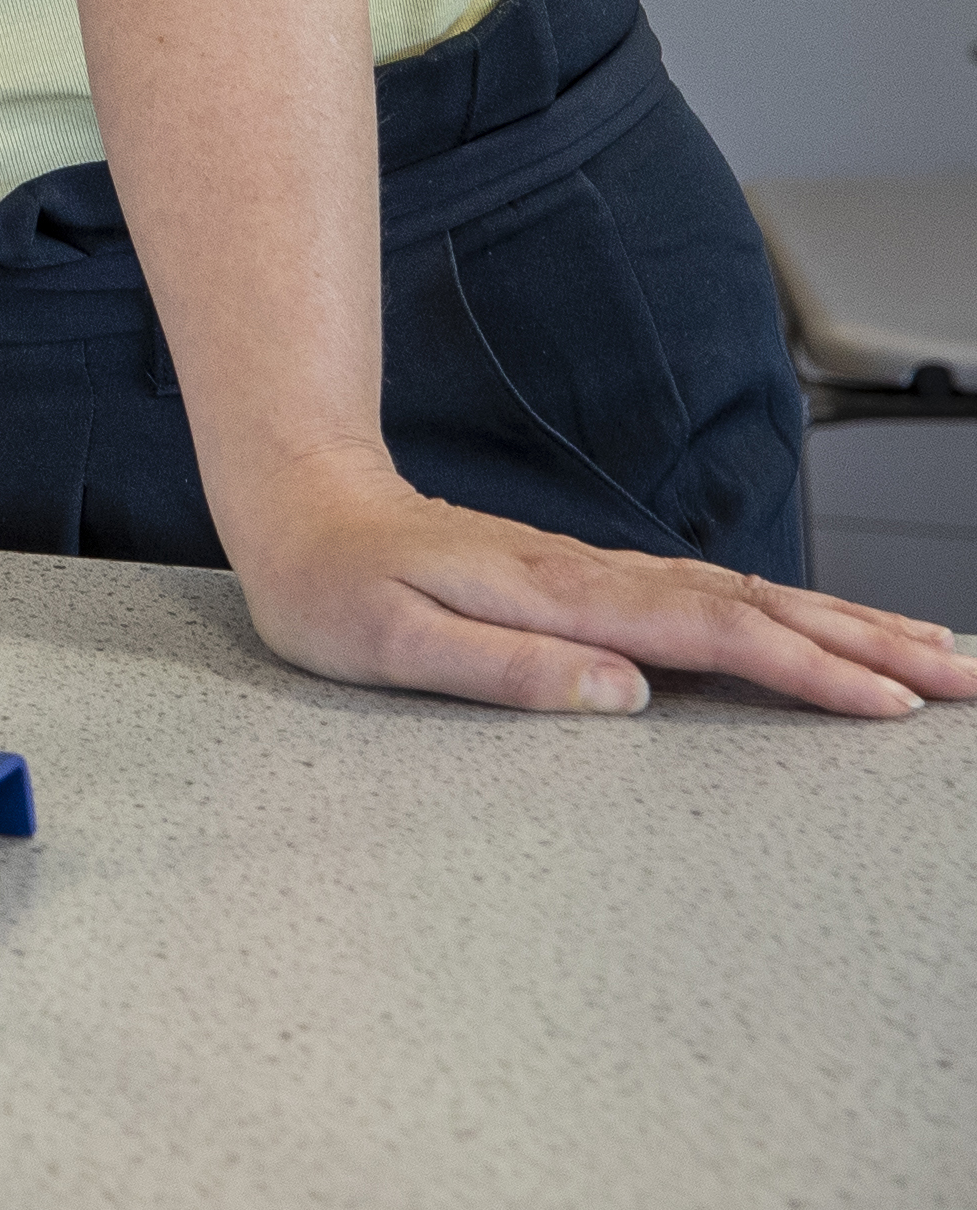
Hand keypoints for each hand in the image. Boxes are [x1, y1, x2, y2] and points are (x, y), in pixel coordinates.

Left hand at [217, 446, 972, 716]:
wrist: (300, 506)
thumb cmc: (332, 585)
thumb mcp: (391, 643)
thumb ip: (506, 670)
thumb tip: (625, 697)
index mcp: (563, 598)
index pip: (714, 636)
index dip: (808, 670)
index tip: (887, 704)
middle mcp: (600, 579)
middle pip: (762, 609)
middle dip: (870, 644)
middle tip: (966, 680)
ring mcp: (605, 576)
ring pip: (753, 598)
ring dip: (850, 625)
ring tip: (938, 655)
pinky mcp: (599, 583)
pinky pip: (720, 599)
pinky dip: (792, 614)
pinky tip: (827, 631)